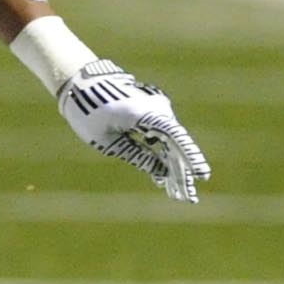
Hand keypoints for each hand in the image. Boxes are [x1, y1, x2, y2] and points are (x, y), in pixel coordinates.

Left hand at [56, 59, 209, 202]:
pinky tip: (163, 179)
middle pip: (175, 144)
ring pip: (170, 143)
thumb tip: (162, 172)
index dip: (190, 156)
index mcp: (143, 114)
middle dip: (182, 172)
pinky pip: (161, 138)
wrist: (81, 84)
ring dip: (173, 167)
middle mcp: (155, 110)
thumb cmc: (89, 112)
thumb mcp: (108, 141)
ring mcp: (154, 111)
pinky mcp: (150, 115)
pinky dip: (162, 156)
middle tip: (188, 198)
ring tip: (177, 194)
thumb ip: (137, 156)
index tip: (202, 175)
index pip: (174, 136)